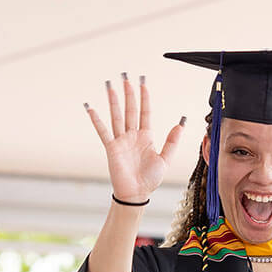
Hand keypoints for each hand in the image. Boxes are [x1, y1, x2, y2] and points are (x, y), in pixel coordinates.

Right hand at [85, 73, 184, 203]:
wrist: (137, 193)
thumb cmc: (150, 179)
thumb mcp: (165, 159)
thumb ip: (172, 141)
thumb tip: (180, 123)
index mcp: (146, 136)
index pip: (145, 112)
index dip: (144, 98)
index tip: (143, 83)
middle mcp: (133, 135)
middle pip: (130, 109)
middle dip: (129, 93)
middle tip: (126, 77)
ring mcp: (121, 141)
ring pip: (117, 116)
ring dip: (113, 101)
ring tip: (110, 86)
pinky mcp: (111, 148)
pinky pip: (103, 131)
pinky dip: (97, 120)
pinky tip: (91, 109)